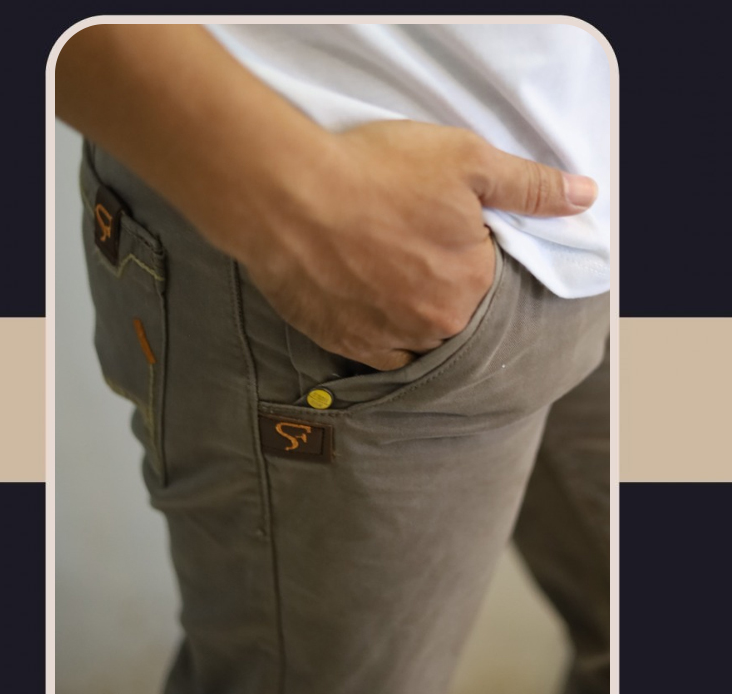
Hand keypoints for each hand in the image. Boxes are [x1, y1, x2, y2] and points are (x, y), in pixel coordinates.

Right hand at [237, 119, 597, 370]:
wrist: (289, 198)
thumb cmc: (376, 173)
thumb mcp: (465, 160)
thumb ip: (529, 186)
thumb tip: (585, 198)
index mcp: (473, 282)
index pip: (482, 272)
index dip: (459, 244)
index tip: (429, 221)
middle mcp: (437, 323)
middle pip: (449, 307)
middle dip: (433, 279)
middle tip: (397, 241)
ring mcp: (390, 339)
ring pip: (416, 334)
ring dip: (406, 310)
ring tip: (377, 270)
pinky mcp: (347, 345)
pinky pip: (378, 352)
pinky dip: (379, 332)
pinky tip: (364, 303)